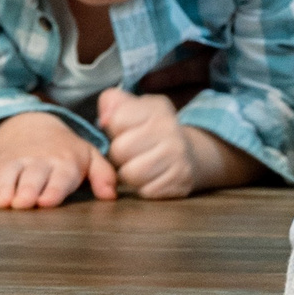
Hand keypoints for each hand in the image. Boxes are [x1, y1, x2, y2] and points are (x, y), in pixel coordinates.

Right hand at [0, 111, 115, 209]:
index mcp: (63, 163)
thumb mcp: (89, 157)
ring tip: (1, 203)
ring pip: (6, 175)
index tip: (47, 201)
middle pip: (31, 177)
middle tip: (23, 204)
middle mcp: (37, 163)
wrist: (35, 129)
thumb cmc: (67, 153)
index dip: (53, 189)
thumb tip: (110, 196)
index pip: (59, 177)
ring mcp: (14, 164)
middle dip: (27, 189)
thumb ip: (103, 175)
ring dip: (3, 188)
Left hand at [97, 88, 263, 198]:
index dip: (114, 130)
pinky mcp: (181, 181)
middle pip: (119, 150)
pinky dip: (144, 188)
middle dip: (119, 155)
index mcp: (156, 109)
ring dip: (129, 174)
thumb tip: (104, 119)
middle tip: (130, 153)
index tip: (124, 131)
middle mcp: (170, 130)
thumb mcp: (134, 107)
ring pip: (131, 174)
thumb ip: (112, 103)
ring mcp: (178, 157)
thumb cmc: (152, 130)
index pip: (116, 120)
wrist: (190, 153)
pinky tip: (152, 178)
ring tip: (138, 166)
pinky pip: (146, 191)